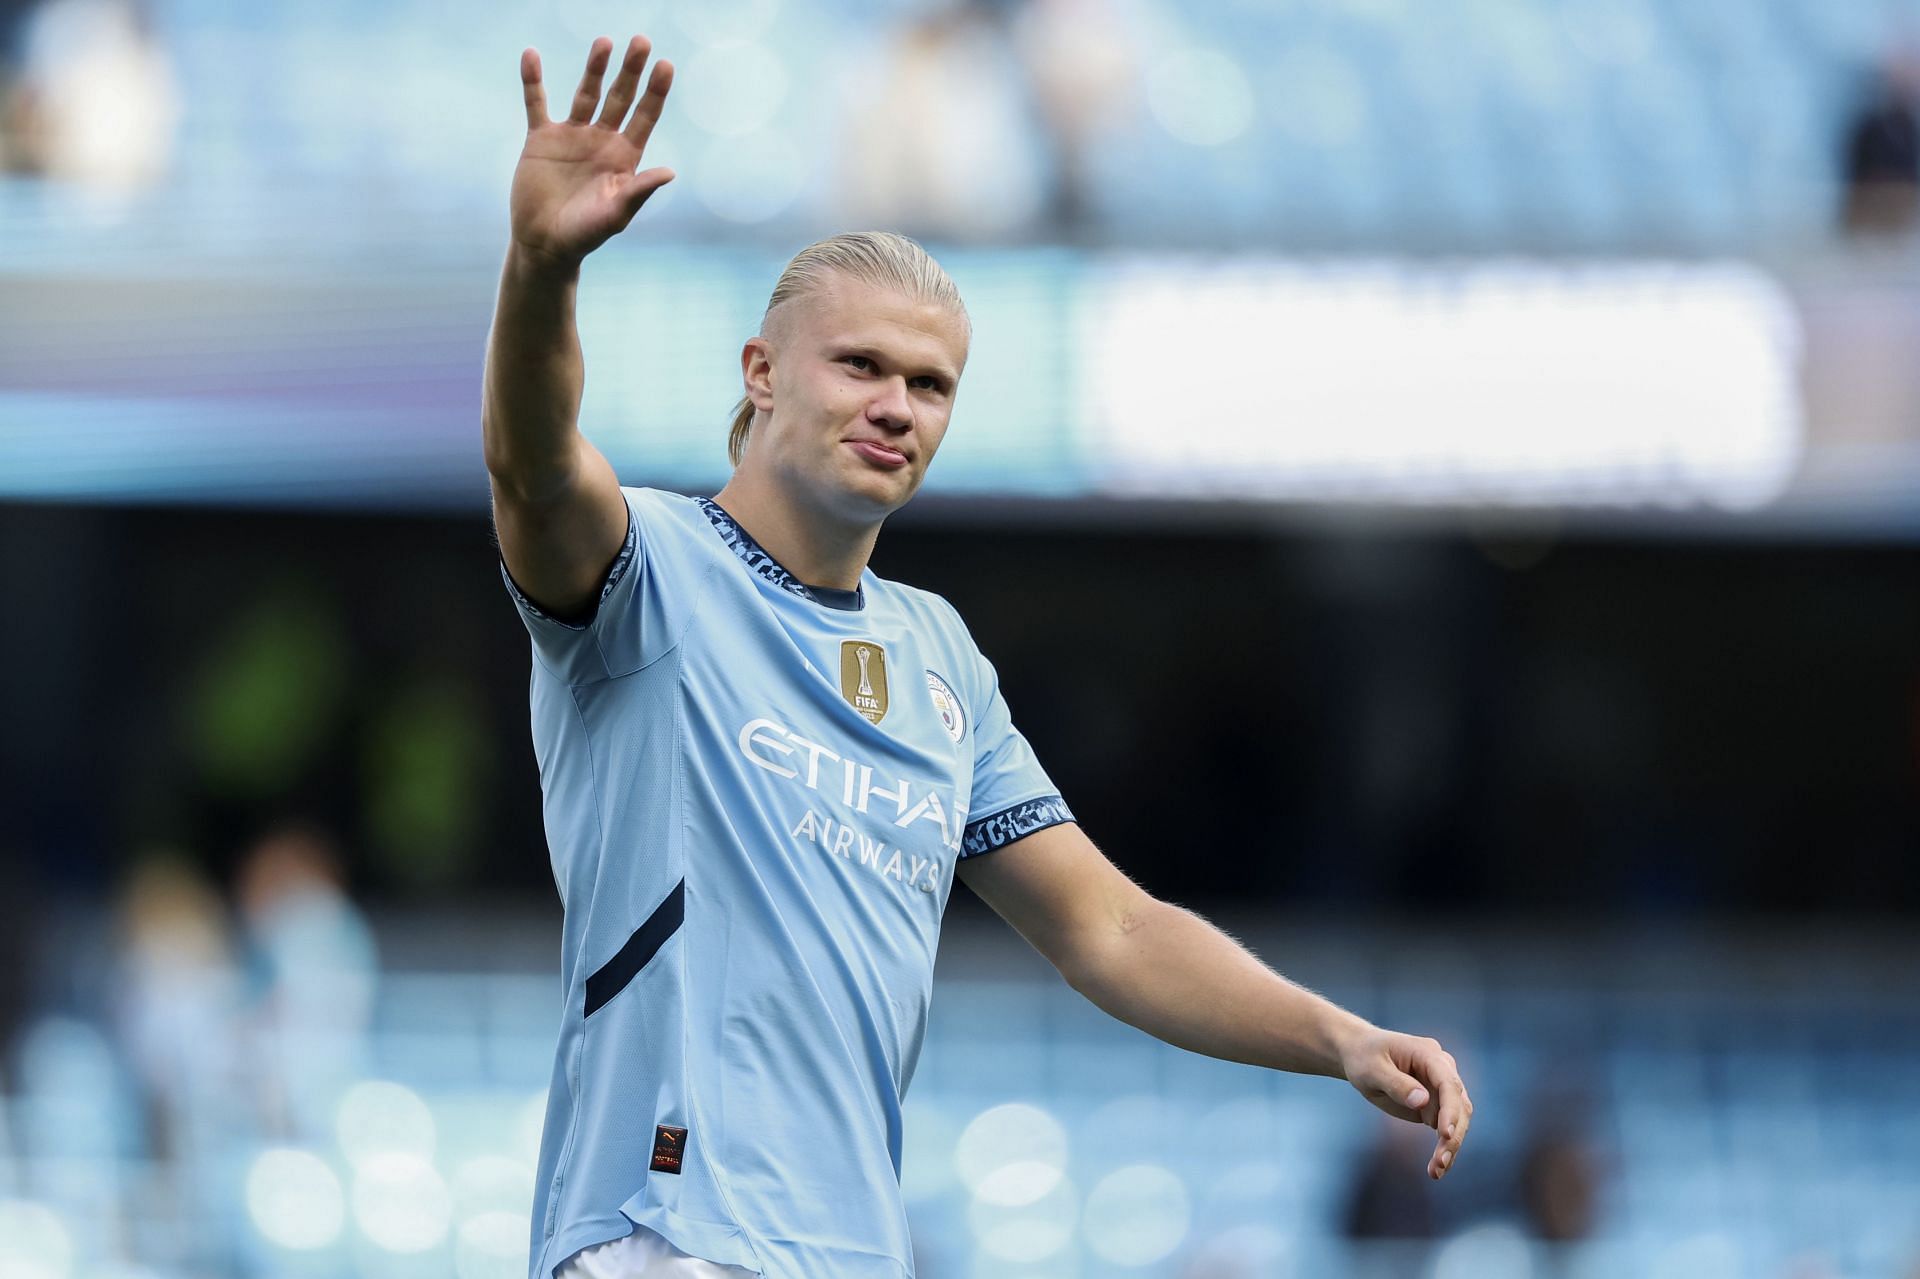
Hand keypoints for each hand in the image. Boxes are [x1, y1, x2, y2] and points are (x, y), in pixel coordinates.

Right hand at [510, 35, 675, 269]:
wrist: (544, 244)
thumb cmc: (585, 235)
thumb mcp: (615, 214)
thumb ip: (638, 191)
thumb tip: (670, 172)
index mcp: (624, 157)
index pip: (644, 117)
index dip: (655, 92)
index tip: (666, 65)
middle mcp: (601, 140)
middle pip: (620, 97)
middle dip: (631, 71)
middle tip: (642, 41)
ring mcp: (572, 136)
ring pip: (586, 94)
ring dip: (595, 68)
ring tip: (605, 42)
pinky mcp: (541, 139)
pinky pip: (536, 103)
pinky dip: (533, 81)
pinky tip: (531, 56)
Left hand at [1339, 1025, 1473, 1179]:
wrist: (1359, 1056)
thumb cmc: (1364, 1058)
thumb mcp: (1372, 1069)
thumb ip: (1396, 1084)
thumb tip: (1423, 1101)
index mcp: (1429, 1054)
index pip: (1448, 1083)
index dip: (1450, 1109)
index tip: (1445, 1134)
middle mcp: (1443, 1070)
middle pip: (1459, 1105)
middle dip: (1452, 1135)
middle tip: (1439, 1163)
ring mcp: (1441, 1089)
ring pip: (1457, 1120)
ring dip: (1450, 1147)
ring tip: (1436, 1172)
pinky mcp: (1436, 1105)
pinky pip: (1447, 1128)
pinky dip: (1444, 1148)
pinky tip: (1436, 1169)